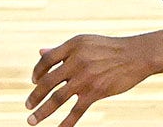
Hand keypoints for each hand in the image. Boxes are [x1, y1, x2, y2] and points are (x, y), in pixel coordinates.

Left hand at [25, 34, 149, 126]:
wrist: (135, 56)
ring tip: (32, 120)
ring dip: (43, 111)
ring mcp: (85, 78)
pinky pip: (76, 110)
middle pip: (48, 81)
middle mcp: (76, 61)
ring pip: (58, 98)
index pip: (46, 60)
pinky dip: (66, 122)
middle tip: (27, 106)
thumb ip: (61, 50)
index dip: (37, 71)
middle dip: (35, 96)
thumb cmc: (108, 48)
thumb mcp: (84, 43)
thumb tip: (40, 53)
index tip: (34, 81)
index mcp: (71, 46)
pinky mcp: (95, 92)